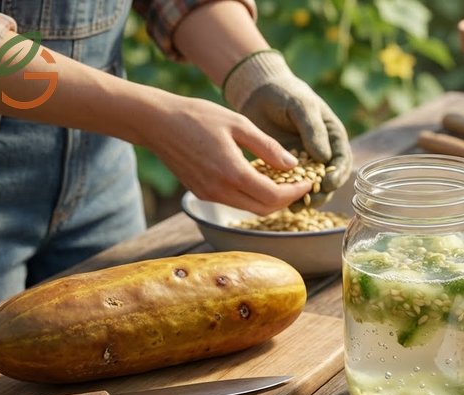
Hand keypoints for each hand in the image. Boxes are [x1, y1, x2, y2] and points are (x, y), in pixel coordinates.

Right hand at [142, 95, 309, 215]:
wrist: (155, 122)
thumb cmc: (197, 116)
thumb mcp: (238, 123)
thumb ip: (267, 147)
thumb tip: (292, 165)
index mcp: (231, 173)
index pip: (273, 197)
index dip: (295, 193)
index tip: (308, 182)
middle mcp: (219, 190)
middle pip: (263, 209)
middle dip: (285, 200)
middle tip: (299, 184)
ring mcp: (209, 195)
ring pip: (248, 208)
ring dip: (268, 199)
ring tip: (282, 180)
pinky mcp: (201, 193)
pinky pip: (233, 201)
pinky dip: (250, 195)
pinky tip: (257, 178)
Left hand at [223, 51, 351, 196]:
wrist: (258, 92)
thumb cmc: (285, 94)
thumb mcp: (302, 106)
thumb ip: (313, 130)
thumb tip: (323, 158)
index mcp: (333, 138)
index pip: (341, 161)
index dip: (337, 175)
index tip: (327, 183)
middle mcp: (322, 153)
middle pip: (328, 180)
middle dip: (321, 192)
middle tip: (311, 199)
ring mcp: (303, 163)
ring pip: (309, 187)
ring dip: (304, 198)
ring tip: (295, 206)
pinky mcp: (284, 167)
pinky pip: (288, 185)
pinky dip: (285, 194)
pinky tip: (278, 201)